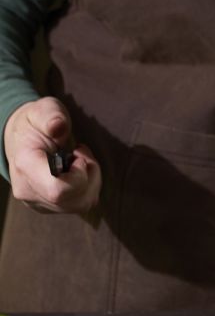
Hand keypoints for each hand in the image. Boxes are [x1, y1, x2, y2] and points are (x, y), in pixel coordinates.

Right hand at [4, 97, 100, 213]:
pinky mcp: (48, 206)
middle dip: (90, 175)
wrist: (21, 138)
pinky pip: (80, 205)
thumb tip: (58, 126)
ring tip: (80, 159)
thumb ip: (52, 117)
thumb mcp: (44, 110)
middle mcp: (28, 189)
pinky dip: (88, 187)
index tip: (77, 154)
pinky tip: (79, 170)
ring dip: (92, 180)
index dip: (79, 175)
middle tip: (81, 153)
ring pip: (82, 204)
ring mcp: (37, 201)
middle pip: (75, 200)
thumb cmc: (37, 122)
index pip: (58, 190)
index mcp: (26, 165)